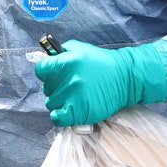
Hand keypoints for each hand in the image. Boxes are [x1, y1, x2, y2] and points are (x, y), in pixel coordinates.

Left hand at [33, 39, 166, 126]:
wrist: (125, 79)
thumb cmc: (102, 63)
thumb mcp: (81, 49)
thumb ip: (61, 52)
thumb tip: (46, 60)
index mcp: (69, 62)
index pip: (41, 70)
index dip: (45, 72)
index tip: (51, 73)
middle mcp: (70, 80)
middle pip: (47, 89)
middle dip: (55, 87)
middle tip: (69, 85)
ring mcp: (75, 98)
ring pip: (51, 103)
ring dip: (59, 101)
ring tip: (73, 97)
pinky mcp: (80, 113)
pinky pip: (58, 118)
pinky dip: (60, 116)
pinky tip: (68, 110)